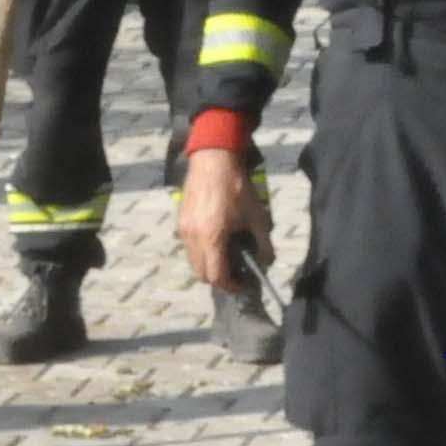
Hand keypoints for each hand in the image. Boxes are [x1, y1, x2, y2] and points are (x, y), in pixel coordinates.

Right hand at [176, 145, 272, 289]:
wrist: (213, 159)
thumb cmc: (236, 187)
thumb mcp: (257, 216)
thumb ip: (264, 243)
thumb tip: (266, 262)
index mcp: (212, 238)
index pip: (217, 276)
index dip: (233, 286)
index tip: (245, 284)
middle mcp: (192, 238)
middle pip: (202, 274)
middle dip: (220, 278)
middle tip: (237, 272)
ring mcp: (183, 230)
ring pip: (193, 262)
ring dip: (209, 265)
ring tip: (227, 255)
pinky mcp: (179, 222)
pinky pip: (188, 247)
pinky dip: (201, 252)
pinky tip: (216, 239)